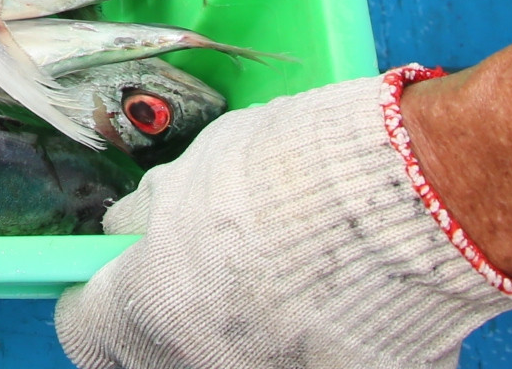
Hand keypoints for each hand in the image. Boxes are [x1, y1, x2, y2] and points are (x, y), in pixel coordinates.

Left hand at [55, 73, 511, 368]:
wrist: (425, 195)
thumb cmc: (304, 164)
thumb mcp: (201, 168)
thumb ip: (158, 215)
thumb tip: (132, 232)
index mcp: (154, 305)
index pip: (86, 334)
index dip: (95, 302)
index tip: (106, 285)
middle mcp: (205, 363)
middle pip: (150, 365)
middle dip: (158, 330)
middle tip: (191, 288)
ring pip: (226, 367)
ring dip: (231, 342)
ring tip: (269, 296)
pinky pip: (306, 367)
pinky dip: (307, 349)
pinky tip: (333, 314)